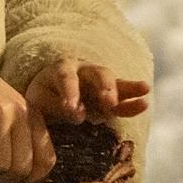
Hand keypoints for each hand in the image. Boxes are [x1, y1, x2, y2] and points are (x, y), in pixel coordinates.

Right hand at [0, 50, 55, 182]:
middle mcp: (21, 114)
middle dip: (5, 177)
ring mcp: (0, 113)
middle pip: (21, 167)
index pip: (46, 160)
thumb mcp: (12, 114)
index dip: (32, 178)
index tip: (17, 180)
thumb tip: (26, 176)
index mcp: (34, 117)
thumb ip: (24, 138)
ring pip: (0, 163)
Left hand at [21, 57, 150, 126]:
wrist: (49, 95)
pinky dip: (133, 101)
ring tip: (143, 91)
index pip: (66, 77)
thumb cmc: (41, 97)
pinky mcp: (109, 96)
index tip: (71, 109)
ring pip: (114, 82)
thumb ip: (53, 106)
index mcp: (61, 69)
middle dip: (104, 86)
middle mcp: (83, 71)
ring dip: (126, 89)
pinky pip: (123, 98)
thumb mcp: (37, 101)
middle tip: (108, 101)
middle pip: (96, 73)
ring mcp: (98, 83)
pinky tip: (145, 103)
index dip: (70, 92)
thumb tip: (77, 113)